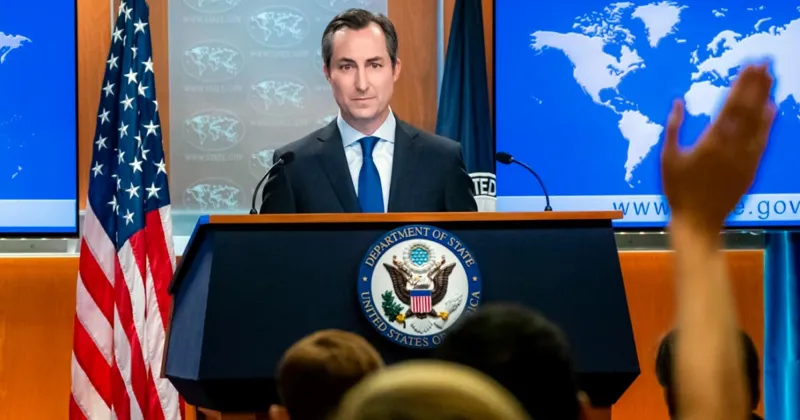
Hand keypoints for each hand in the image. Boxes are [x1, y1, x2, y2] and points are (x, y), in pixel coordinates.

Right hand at [661, 64, 776, 232]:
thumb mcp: (667, 157)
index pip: (731, 105)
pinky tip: (771, 108)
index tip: (749, 65)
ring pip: (759, 121)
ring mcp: (745, 157)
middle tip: (765, 62)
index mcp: (710, 140)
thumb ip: (673, 127)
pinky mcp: (751, 167)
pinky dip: (768, 123)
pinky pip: (763, 140)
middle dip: (757, 84)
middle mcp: (732, 145)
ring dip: (765, 97)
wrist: (698, 221)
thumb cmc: (677, 190)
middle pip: (749, 108)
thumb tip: (679, 101)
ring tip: (771, 78)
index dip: (742, 84)